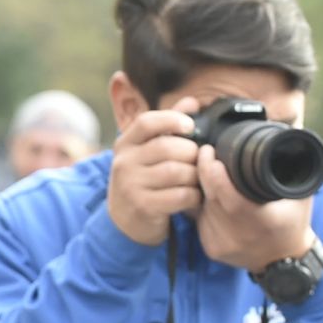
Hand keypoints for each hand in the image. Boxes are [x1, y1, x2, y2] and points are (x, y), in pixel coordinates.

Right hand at [107, 97, 201, 246]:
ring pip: (177, 172)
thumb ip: (168, 126)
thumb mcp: (147, 151)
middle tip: (198, 162)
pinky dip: (193, 196)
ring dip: (195, 176)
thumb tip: (192, 102)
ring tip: (198, 180)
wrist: (123, 220)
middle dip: (191, 154)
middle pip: (168, 148)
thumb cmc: (143, 179)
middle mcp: (124, 163)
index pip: (147, 122)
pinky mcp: (142, 206)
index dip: (172, 120)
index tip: (190, 127)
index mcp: (125, 144)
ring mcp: (131, 185)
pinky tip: (194, 197)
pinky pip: (179, 196)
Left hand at [194, 145, 314, 271]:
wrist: (284, 261)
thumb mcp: (302, 195)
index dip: (217, 178)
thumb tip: (285, 138)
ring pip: (204, 208)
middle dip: (205, 173)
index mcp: (265, 222)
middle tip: (204, 152)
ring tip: (208, 169)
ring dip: (203, 188)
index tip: (212, 155)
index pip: (233, 200)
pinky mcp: (212, 249)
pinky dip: (203, 204)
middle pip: (213, 200)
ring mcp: (223, 245)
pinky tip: (208, 192)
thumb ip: (294, 170)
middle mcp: (241, 236)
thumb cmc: (294, 222)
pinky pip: (199, 220)